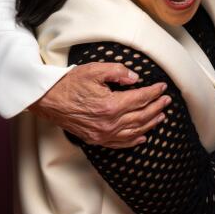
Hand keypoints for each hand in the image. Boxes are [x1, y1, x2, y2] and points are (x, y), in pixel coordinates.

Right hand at [27, 62, 169, 147]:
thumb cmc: (69, 84)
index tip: (163, 87)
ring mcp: (102, 134)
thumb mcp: (95, 70)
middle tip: (166, 101)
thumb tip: (136, 78)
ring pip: (134, 131)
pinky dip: (133, 140)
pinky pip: (120, 143)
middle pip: (141, 116)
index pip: (140, 99)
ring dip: (150, 123)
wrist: (47, 100)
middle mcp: (109, 123)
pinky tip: (142, 137)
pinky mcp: (95, 139)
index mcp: (111, 105)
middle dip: (157, 107)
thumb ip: (119, 72)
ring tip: (161, 116)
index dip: (154, 92)